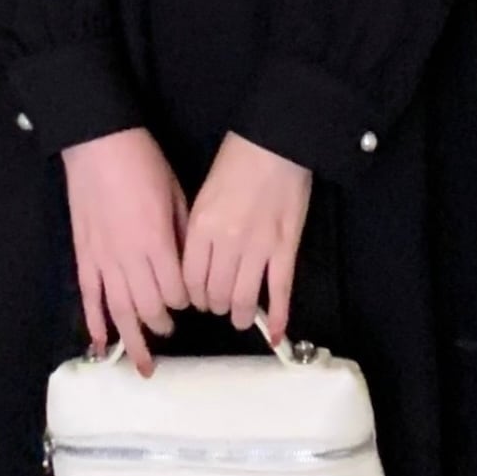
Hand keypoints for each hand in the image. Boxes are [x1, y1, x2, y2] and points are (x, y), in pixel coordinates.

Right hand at [63, 127, 189, 375]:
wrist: (97, 143)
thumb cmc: (142, 164)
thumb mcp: (176, 196)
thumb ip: (181, 236)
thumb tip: (188, 267)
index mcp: (155, 242)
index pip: (175, 291)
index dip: (185, 302)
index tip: (190, 300)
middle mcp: (128, 258)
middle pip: (149, 308)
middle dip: (163, 324)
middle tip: (171, 329)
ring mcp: (102, 260)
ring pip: (119, 313)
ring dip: (133, 342)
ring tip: (144, 367)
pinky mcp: (83, 256)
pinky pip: (90, 299)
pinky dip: (96, 324)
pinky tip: (102, 346)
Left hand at [182, 133, 312, 339]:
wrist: (276, 142)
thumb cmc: (237, 161)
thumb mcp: (203, 195)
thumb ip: (198, 232)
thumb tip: (197, 266)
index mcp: (201, 227)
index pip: (190, 281)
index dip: (193, 296)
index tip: (197, 297)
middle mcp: (227, 243)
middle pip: (216, 295)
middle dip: (216, 306)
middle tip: (219, 304)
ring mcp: (259, 248)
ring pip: (245, 299)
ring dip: (241, 314)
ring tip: (242, 316)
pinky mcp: (287, 248)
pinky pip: (281, 291)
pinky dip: (279, 316)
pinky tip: (276, 333)